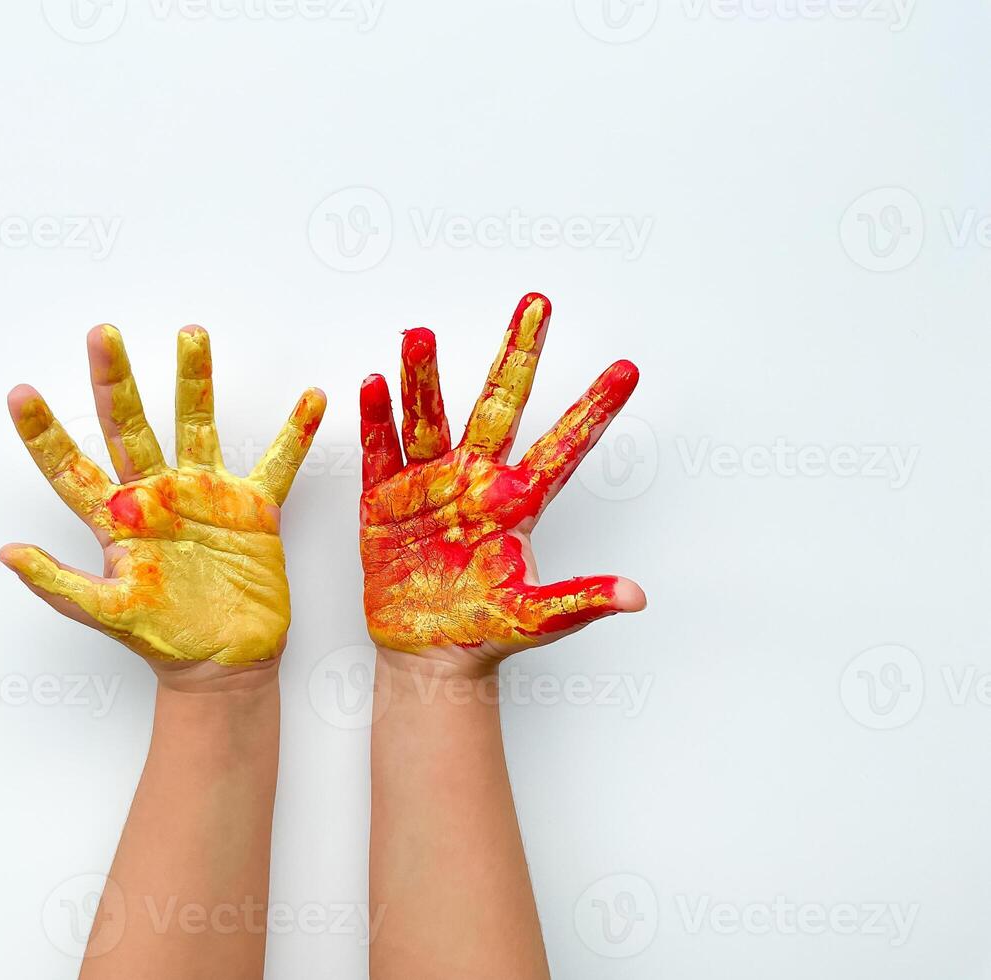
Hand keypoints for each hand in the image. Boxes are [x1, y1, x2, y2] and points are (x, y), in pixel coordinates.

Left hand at [0, 323, 324, 668]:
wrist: (224, 664)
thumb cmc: (165, 640)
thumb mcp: (108, 614)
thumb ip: (59, 584)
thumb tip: (7, 554)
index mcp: (117, 519)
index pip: (71, 468)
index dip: (44, 434)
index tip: (20, 394)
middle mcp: (157, 495)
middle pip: (130, 426)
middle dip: (115, 381)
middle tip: (102, 335)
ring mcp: (205, 495)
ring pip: (197, 424)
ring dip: (196, 380)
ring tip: (191, 334)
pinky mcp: (253, 508)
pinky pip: (278, 463)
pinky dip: (297, 433)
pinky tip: (313, 400)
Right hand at [358, 292, 644, 663]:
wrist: (427, 651)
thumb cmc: (483, 630)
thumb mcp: (536, 618)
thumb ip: (579, 601)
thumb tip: (635, 597)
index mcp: (516, 501)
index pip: (564, 446)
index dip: (594, 409)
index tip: (627, 370)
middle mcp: (475, 479)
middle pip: (499, 405)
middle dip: (516, 354)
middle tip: (536, 303)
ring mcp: (428, 484)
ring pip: (428, 418)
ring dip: (423, 378)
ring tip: (420, 335)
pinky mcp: (384, 500)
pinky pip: (379, 453)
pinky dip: (376, 420)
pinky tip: (374, 385)